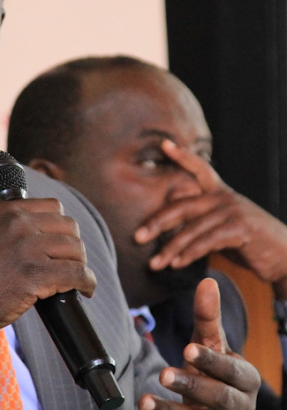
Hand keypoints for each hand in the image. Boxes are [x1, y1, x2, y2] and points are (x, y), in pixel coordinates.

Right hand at [0, 198, 96, 342]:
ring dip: (79, 265)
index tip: (61, 243)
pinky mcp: (35, 274)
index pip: (54, 207)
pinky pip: (77, 273)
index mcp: (5, 210)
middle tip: (68, 264)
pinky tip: (84, 289)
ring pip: (76, 249)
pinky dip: (86, 282)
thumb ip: (11, 227)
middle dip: (73, 247)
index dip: (62, 227)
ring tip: (75, 279)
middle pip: (69, 227)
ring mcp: (27, 248)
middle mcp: (17, 223)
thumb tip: (46, 235)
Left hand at [134, 278, 258, 409]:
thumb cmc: (214, 371)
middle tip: (164, 373)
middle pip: (218, 399)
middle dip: (191, 387)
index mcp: (246, 380)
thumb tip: (207, 281)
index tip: (187, 349)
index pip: (231, 371)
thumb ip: (207, 317)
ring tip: (144, 401)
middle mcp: (240, 408)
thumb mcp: (211, 344)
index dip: (211, 361)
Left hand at [135, 139, 286, 289]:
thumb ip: (197, 220)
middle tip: (137, 237)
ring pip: (192, 229)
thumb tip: (164, 222)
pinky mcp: (241, 228)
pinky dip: (190, 254)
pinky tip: (177, 264)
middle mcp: (224, 197)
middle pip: (182, 206)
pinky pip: (207, 241)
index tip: (164, 144)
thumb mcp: (220, 226)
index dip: (183, 156)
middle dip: (156, 223)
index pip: (200, 168)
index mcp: (219, 192)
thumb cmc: (247, 242)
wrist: (283, 256)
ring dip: (170, 249)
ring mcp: (233, 211)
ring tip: (155, 264)